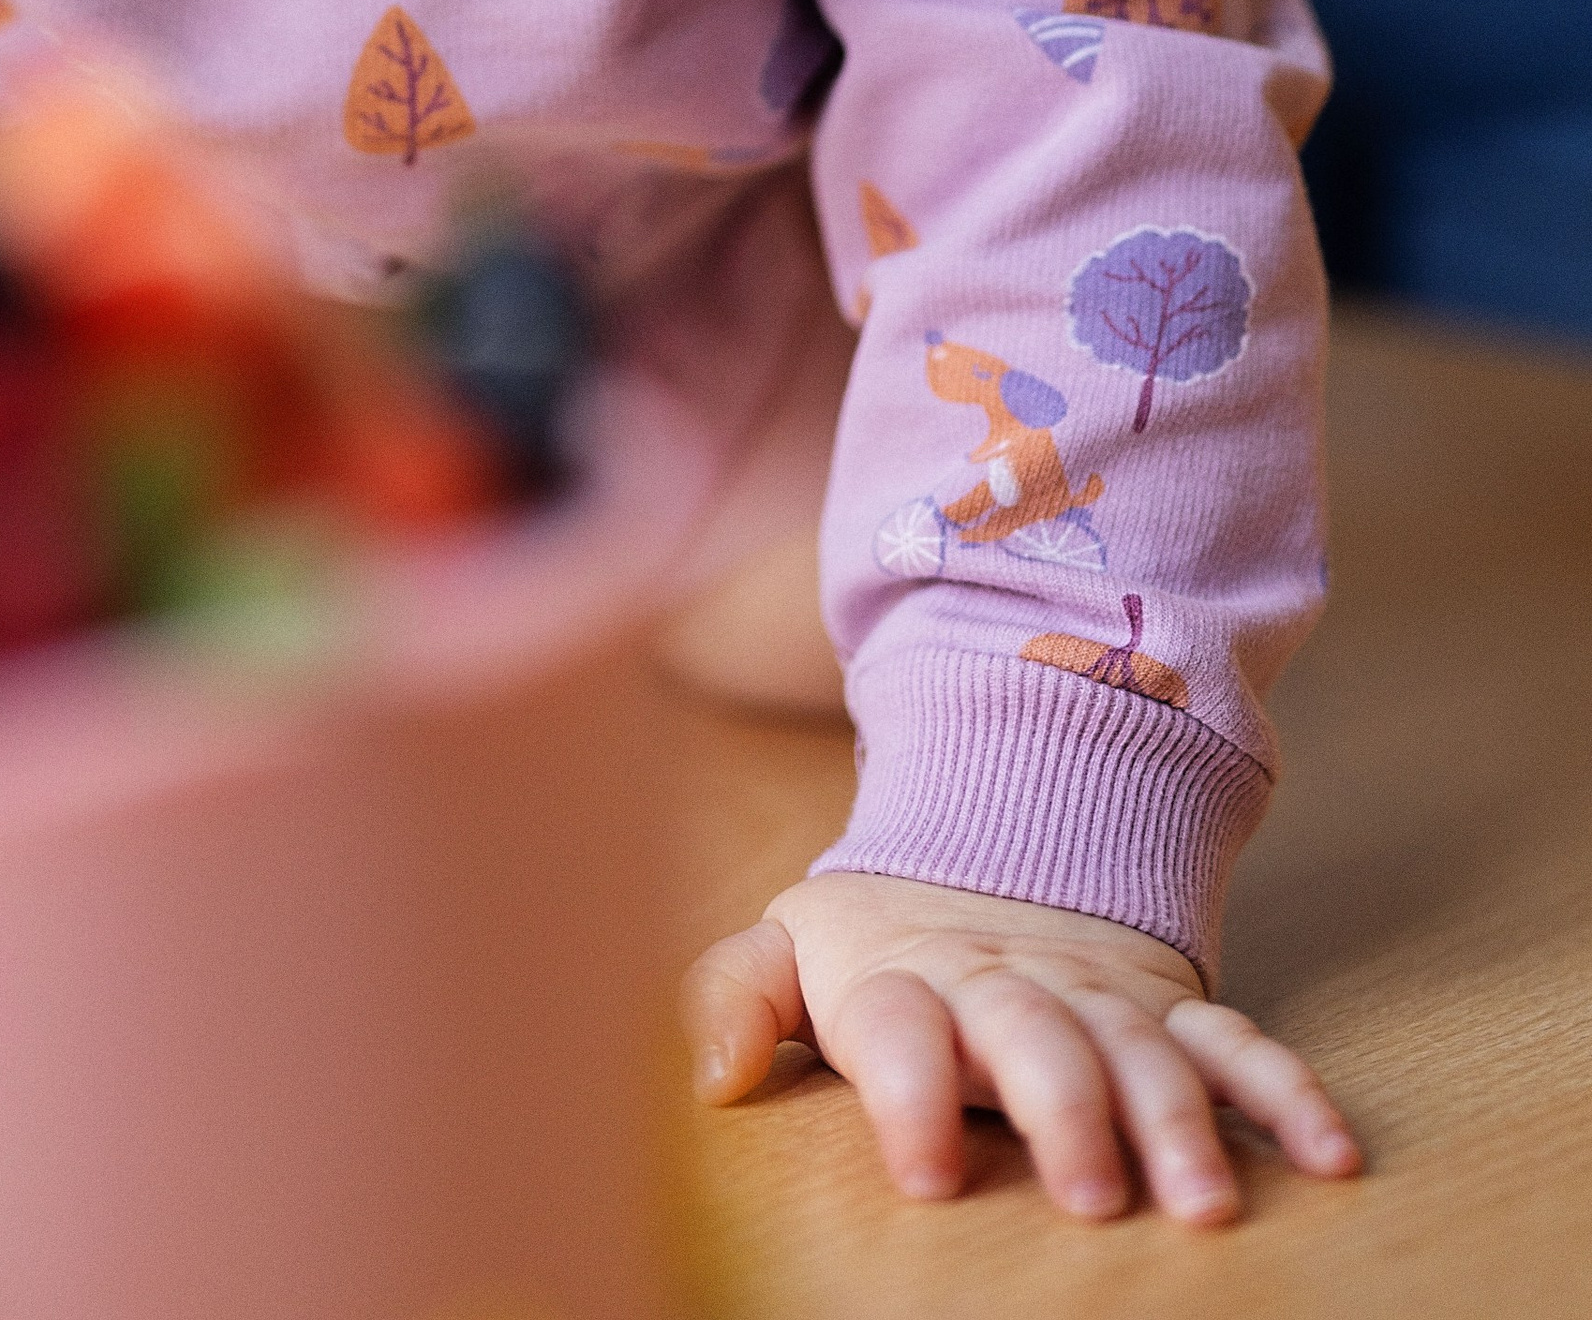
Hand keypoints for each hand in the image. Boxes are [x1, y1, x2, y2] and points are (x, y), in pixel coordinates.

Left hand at [684, 869, 1360, 1225]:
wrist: (991, 836)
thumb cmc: (878, 939)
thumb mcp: (793, 945)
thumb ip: (734, 994)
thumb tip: (709, 1075)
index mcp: (905, 974)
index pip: (899, 1025)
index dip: (910, 1091)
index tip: (926, 1171)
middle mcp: (1007, 981)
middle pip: (1036, 1039)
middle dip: (1066, 1112)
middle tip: (1090, 1196)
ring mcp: (1096, 990)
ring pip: (1143, 1050)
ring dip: (1180, 1121)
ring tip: (1205, 1203)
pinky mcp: (1167, 1002)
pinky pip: (1235, 1041)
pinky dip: (1286, 1092)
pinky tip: (1330, 1155)